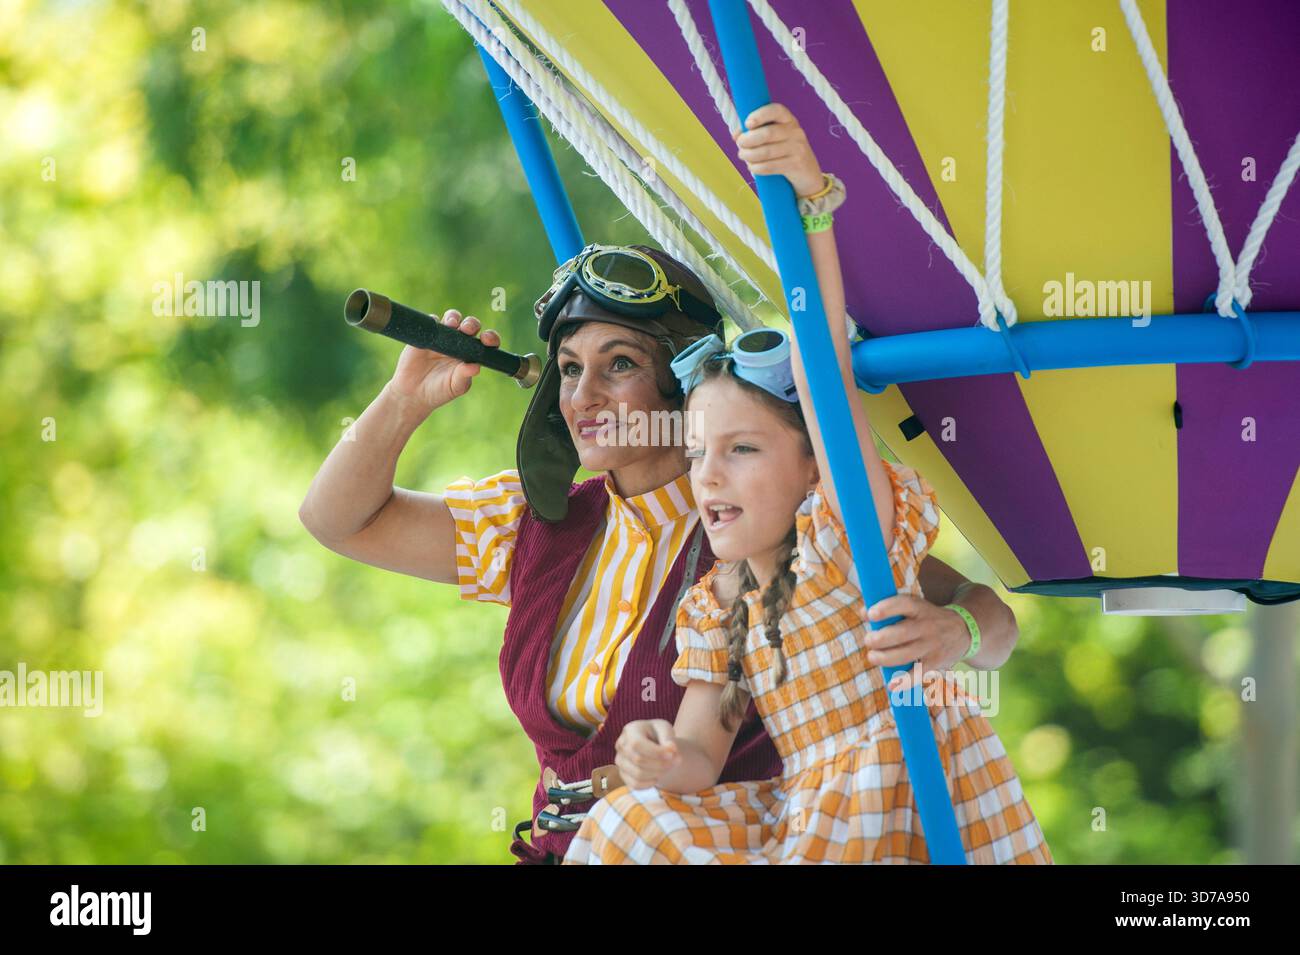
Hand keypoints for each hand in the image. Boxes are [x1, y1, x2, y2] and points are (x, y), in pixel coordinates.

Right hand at [386, 309, 501, 413]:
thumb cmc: (439, 391)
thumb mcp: (454, 386)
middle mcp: (460, 343)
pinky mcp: (427, 334)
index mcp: (471, 355)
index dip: (490, 338)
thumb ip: (464, 376)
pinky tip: (434, 327)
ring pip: (453, 318)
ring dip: (454, 317)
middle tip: (467, 329)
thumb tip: (476, 367)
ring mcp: (444, 337)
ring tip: (451, 324)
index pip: (485, 342)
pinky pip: (432, 321)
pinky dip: (435, 321)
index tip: (487, 340)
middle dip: (471, 324)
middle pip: (470, 325)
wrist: (413, 392)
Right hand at [614, 719, 679, 789]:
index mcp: (630, 730)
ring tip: (668, 767)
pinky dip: (651, 783)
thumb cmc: (660, 735)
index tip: (672, 754)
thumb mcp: (666, 730)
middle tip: (676, 761)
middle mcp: (621, 745)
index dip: (655, 752)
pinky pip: (636, 785)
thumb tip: (671, 749)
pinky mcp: (623, 775)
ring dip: (658, 773)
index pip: (637, 744)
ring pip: (638, 774)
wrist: (655, 746)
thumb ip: (669, 738)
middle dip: (660, 763)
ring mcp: (620, 761)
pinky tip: (658, 775)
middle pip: (638, 760)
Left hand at [733, 102, 823, 198]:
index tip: (747, 124)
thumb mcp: (774, 139)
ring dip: (749, 155)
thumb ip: (755, 132)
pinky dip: (756, 168)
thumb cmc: (784, 152)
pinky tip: (752, 167)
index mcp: (788, 120)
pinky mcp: (796, 165)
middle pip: (767, 133)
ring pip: (766, 152)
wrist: (808, 174)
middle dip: (748, 140)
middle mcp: (795, 132)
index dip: (760, 115)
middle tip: (740, 145)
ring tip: (743, 156)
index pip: (776, 110)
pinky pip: (770, 166)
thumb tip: (736, 135)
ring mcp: (797, 148)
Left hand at [864, 595, 972, 691]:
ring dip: (885, 658)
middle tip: (868, 641)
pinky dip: (905, 681)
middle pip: (902, 633)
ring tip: (872, 657)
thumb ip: (889, 608)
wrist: (964, 630)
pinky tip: (891, 685)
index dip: (886, 609)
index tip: (871, 614)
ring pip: (907, 655)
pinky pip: (919, 674)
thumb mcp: (914, 606)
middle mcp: (927, 626)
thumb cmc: (927, 617)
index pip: (904, 604)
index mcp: (919, 608)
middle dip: (880, 639)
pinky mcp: (935, 662)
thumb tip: (864, 613)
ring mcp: (932, 645)